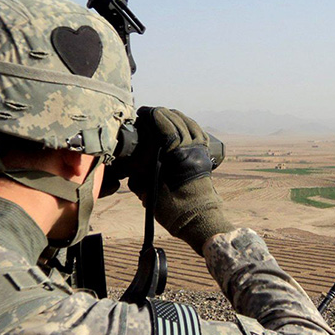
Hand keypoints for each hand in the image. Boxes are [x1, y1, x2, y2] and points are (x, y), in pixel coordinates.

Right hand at [128, 107, 234, 254]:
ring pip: (190, 125)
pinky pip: (199, 134)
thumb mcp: (149, 193)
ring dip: (177, 117)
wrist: (199, 221)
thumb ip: (138, 177)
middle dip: (163, 114)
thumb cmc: (175, 210)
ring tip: (164, 115)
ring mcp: (200, 152)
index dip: (153, 115)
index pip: (166, 125)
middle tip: (149, 113)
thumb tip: (129, 168)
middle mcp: (192, 149)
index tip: (143, 112)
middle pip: (178, 121)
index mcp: (178, 154)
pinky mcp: (204, 157)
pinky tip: (183, 124)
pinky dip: (190, 126)